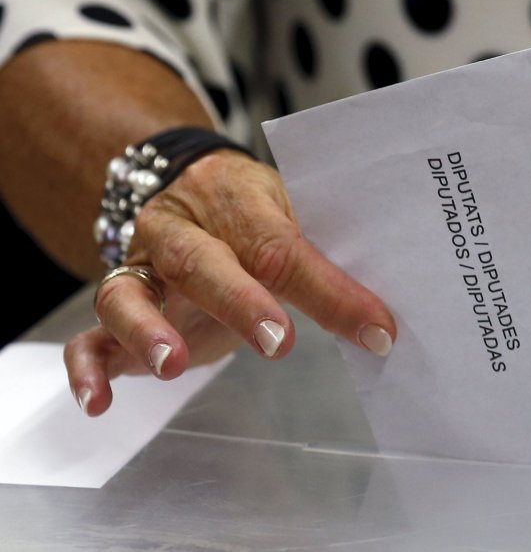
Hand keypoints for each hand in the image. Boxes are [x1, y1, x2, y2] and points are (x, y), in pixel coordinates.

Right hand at [65, 150, 395, 415]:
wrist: (189, 185)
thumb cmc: (253, 211)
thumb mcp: (291, 216)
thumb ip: (325, 257)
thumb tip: (385, 316)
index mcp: (235, 204)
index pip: (283, 246)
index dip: (330, 290)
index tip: (376, 329)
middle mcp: (179, 233)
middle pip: (201, 263)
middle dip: (240, 302)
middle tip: (278, 342)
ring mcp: (142, 271)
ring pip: (128, 295)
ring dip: (148, 331)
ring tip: (172, 367)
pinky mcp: (121, 308)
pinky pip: (90, 336)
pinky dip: (87, 368)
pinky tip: (99, 402)